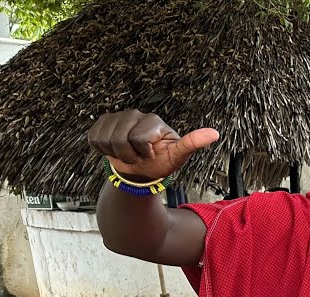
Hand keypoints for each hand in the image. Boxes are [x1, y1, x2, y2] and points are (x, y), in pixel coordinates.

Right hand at [87, 110, 219, 181]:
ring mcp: (117, 117)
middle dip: (129, 156)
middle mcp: (135, 114)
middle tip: (138, 157)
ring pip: (105, 139)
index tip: (151, 155)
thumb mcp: (178, 155)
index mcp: (154, 121)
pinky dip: (102, 150)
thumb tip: (215, 133)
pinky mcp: (102, 122)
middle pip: (120, 139)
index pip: (139, 138)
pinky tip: (113, 150)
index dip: (143, 153)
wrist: (140, 169)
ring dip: (115, 154)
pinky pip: (94, 138)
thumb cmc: (160, 161)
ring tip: (127, 154)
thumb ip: (192, 143)